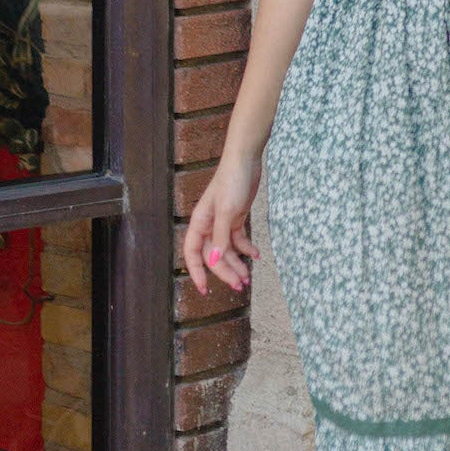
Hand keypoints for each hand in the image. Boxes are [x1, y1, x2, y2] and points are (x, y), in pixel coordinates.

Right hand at [184, 154, 262, 294]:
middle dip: (225, 272)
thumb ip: (221, 237)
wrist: (246, 160)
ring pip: (227, 250)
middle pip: (214, 255)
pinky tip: (256, 256)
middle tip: (240, 286)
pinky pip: (238, 239)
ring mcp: (223, 221)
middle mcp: (209, 224)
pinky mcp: (236, 217)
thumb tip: (215, 261)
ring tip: (248, 278)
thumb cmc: (232, 182)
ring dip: (237, 264)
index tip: (205, 289)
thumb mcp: (228, 211)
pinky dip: (247, 248)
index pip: (193, 253)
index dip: (197, 272)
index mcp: (200, 223)